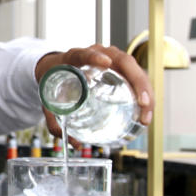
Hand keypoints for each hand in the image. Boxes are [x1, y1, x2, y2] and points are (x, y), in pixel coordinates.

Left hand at [34, 44, 153, 145]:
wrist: (58, 67)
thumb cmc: (56, 79)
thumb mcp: (48, 99)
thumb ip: (55, 121)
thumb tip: (73, 142)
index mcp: (75, 57)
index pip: (84, 53)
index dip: (94, 56)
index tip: (106, 62)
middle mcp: (98, 53)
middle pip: (124, 61)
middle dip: (137, 82)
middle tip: (142, 104)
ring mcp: (113, 59)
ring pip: (135, 70)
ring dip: (146, 92)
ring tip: (146, 115)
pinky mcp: (121, 68)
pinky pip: (136, 78)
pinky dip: (145, 94)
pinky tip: (146, 112)